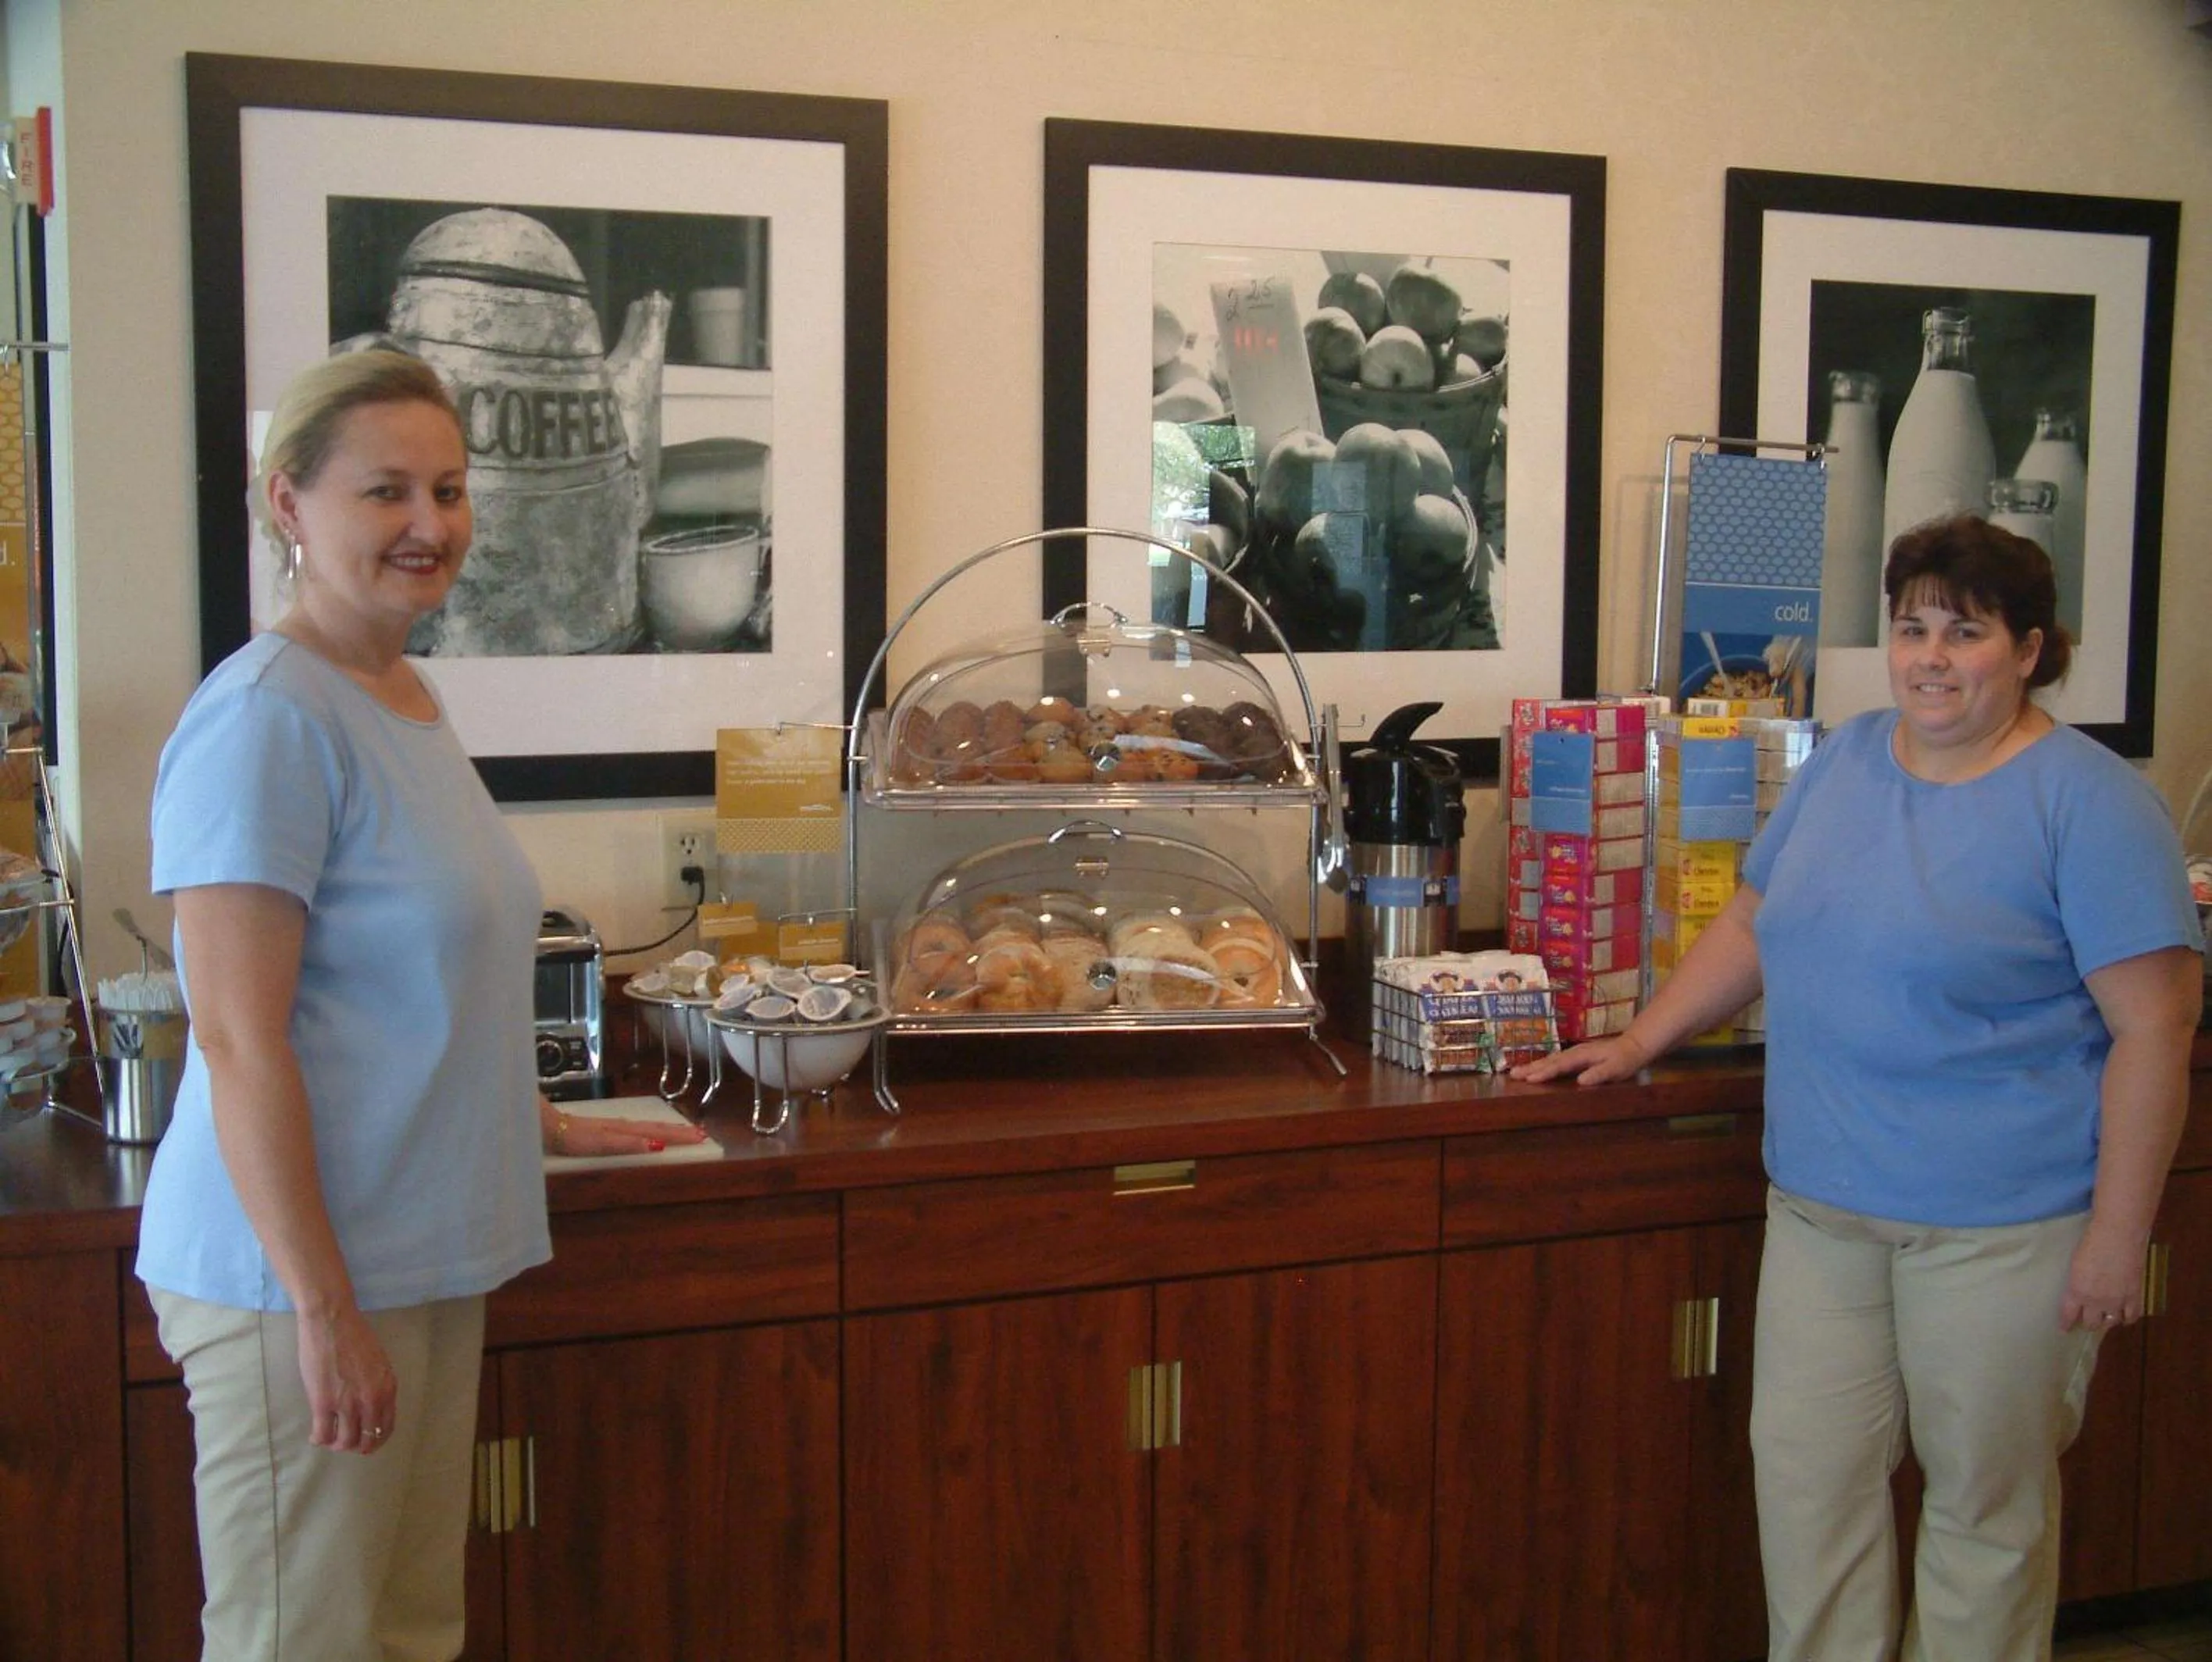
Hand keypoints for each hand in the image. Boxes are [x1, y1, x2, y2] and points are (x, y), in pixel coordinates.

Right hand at [298, 1304, 397, 1455]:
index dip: (376, 1440)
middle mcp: (372, 1399)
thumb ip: (377, 1386)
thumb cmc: (354, 1335)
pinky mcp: (323, 1403)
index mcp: (387, 1388)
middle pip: (367, 1440)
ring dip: (336, 1445)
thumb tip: (371, 1407)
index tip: (366, 1441)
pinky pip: (323, 1435)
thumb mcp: (378, 1362)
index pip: (387, 1427)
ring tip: (329, 1438)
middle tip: (344, 1442)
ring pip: (345, 1442)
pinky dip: (319, 1440)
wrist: (332, 1320)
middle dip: (356, 1446)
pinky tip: (315, 1435)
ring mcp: (348, 1403)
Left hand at [549, 1109, 710, 1157]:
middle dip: (679, 1132)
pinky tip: (650, 1134)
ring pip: (648, 1127)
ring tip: (685, 1132)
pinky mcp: (606, 1130)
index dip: (679, 1136)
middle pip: (656, 1128)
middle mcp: (623, 1126)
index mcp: (625, 1131)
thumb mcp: (601, 1143)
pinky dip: (650, 1131)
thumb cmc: (573, 1138)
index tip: (701, 1138)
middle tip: (702, 1134)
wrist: (549, 1127)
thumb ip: (627, 1144)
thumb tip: (656, 1145)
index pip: (658, 1134)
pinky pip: (636, 1129)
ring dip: (668, 1130)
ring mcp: (615, 1127)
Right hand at [1510, 1034, 1649, 1085]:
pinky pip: (1554, 1061)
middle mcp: (1574, 1053)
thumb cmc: (1624, 1060)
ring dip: (1533, 1066)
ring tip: (1516, 1072)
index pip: (1559, 1066)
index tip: (1529, 1079)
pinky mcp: (1575, 1056)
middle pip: (1549, 1061)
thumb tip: (1581, 1081)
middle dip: (1531, 1068)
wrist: (1633, 1046)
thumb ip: (1599, 1074)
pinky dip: (1542, 1065)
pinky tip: (1535, 1069)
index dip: (1544, 1072)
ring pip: (1550, 1060)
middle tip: (1512, 1074)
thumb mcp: (1616, 1069)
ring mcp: (1573, 1053)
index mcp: (1581, 1056)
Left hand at [2060, 1225, 2147, 1332]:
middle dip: (2088, 1323)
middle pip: (2091, 1322)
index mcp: (2076, 1291)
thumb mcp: (2075, 1263)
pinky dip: (2127, 1319)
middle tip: (2087, 1322)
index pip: (2069, 1314)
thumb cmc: (2090, 1241)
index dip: (2066, 1324)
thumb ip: (2076, 1280)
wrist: (2117, 1235)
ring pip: (2111, 1322)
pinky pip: (2132, 1316)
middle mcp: (2095, 1300)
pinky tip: (2124, 1319)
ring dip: (2107, 1322)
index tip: (2064, 1330)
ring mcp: (2117, 1300)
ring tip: (2105, 1320)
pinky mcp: (2134, 1295)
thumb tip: (2078, 1288)